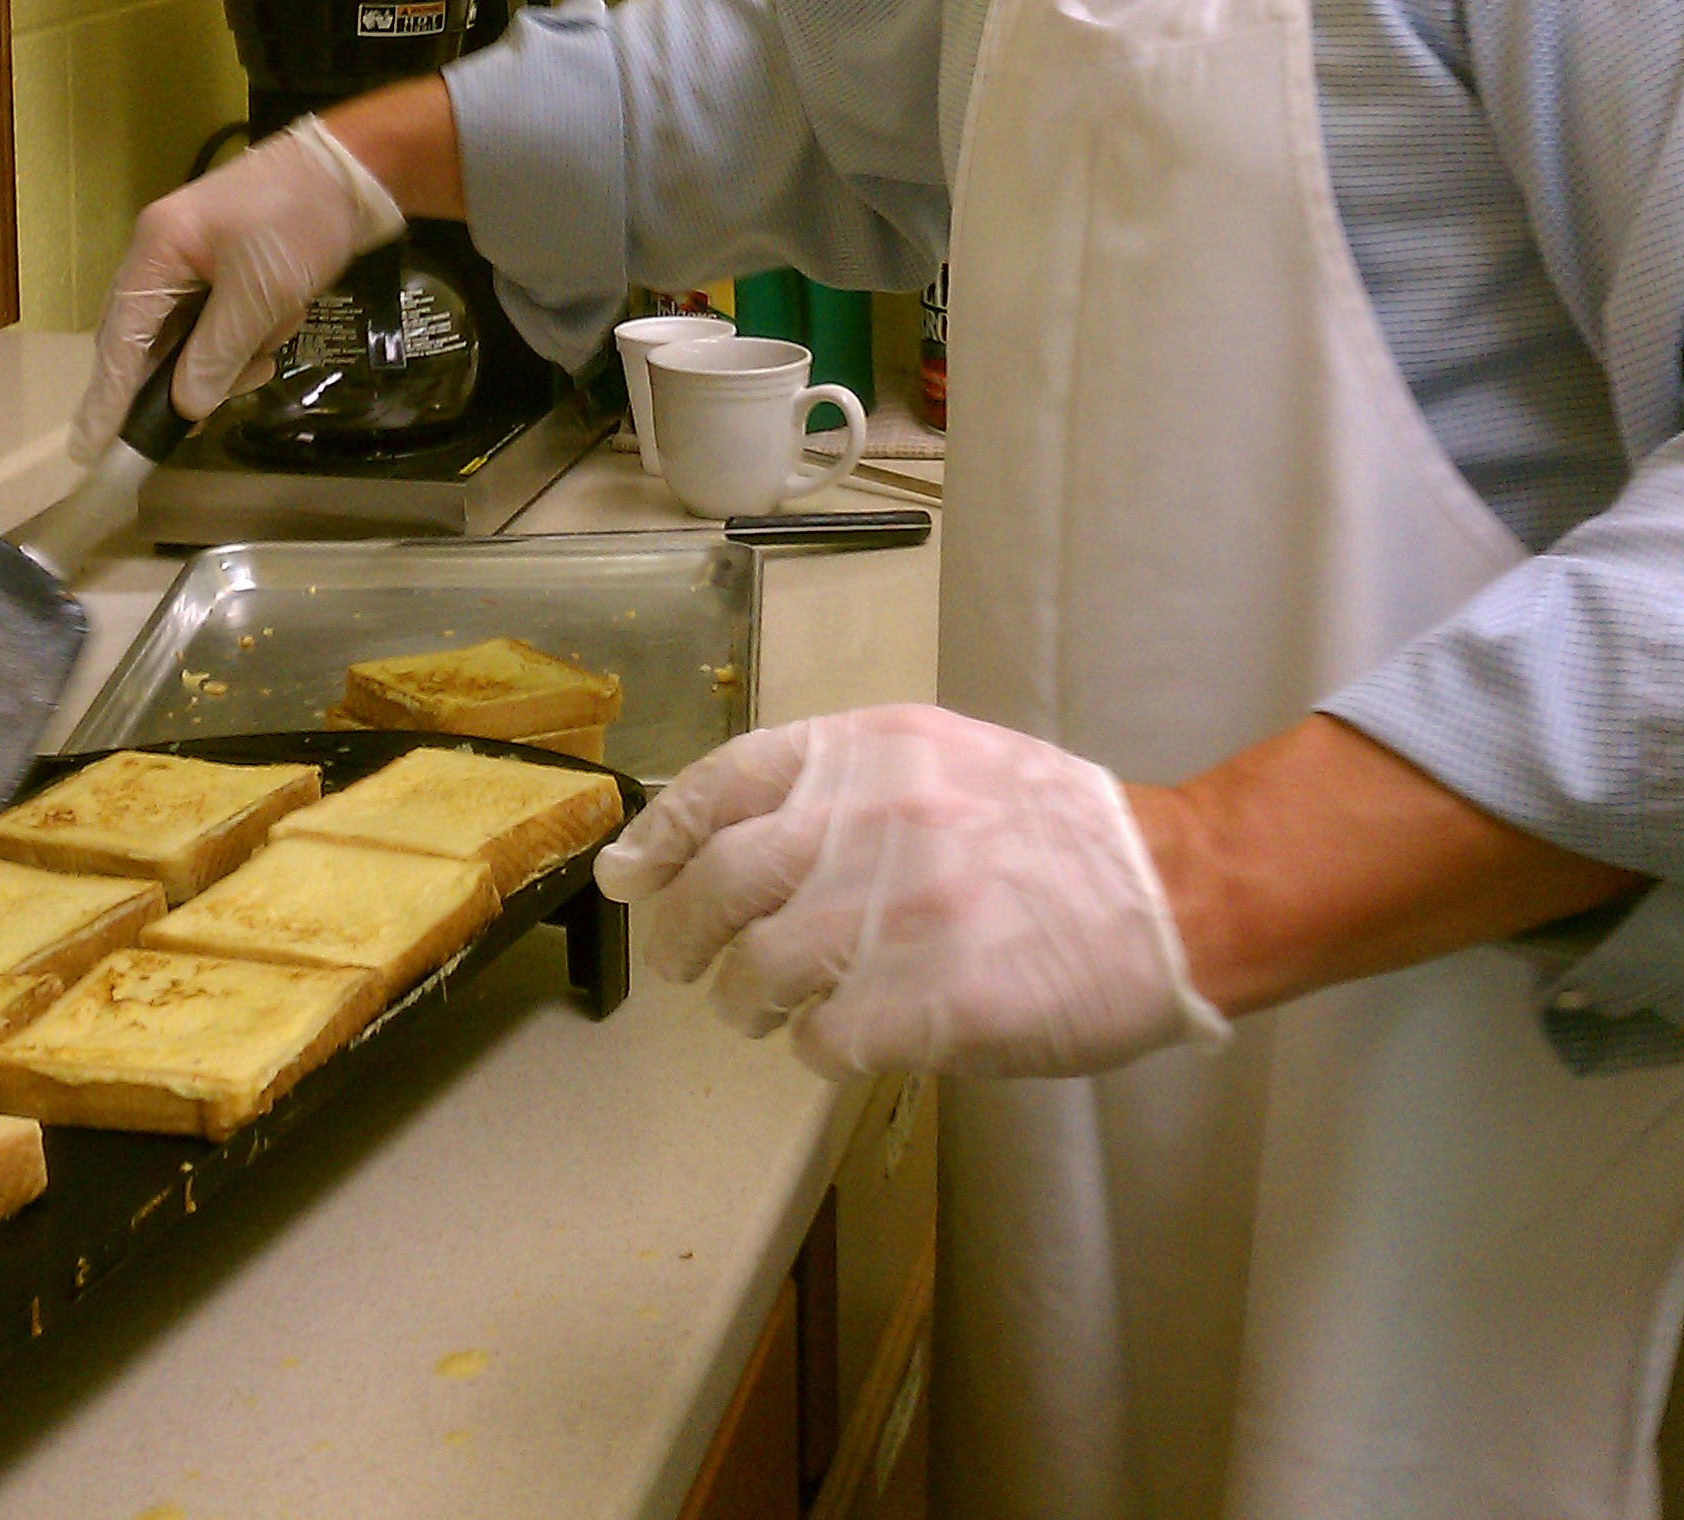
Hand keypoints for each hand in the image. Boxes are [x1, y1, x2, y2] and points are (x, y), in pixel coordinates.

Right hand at [70, 115, 405, 460]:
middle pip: (150, 343)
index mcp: (156, 251)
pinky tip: (286, 315)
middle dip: (189, 374)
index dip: (106, 398)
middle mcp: (163, 257)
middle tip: (206, 411)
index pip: (119, 339)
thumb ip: (215, 354)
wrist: (356, 170)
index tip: (87, 451)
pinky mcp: (227, 270)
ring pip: (193, 339)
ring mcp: (194, 263)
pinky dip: (254, 331)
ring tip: (273, 336)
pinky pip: (224, 323)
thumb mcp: (259, 295)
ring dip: (235, 351)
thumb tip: (183, 407)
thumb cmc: (300, 221)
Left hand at [592, 702, 1227, 1080]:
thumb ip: (845, 785)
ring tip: (760, 1011)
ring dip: (743, 1000)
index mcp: (873, 749)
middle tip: (679, 963)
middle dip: (679, 933)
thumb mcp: (943, 759)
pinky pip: (822, 1038)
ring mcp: (898, 911)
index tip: (626, 874)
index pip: (724, 781)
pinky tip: (847, 1038)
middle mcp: (873, 818)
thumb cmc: (1054, 829)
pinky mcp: (928, 1002)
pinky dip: (817, 1047)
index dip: (659, 833)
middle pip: (719, 881)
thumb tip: (729, 831)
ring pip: (755, 969)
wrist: (1169, 891)